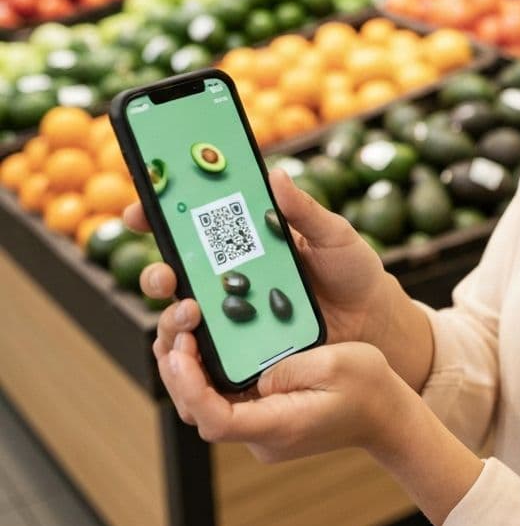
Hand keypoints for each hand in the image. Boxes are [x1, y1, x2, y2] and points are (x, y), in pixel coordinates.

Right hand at [127, 168, 395, 358]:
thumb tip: (276, 174)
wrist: (373, 318)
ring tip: (189, 311)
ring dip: (173, 313)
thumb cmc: (352, 268)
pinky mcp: (245, 346)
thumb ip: (304, 209)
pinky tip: (198, 348)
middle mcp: (231, 275)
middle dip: (157, 271)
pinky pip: (208, 351)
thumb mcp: (333, 233)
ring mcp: (235, 313)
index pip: (192, 224)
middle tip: (166, 274)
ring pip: (183, 313)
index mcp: (246, 239)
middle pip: (175, 272)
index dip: (158, 214)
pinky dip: (195, 350)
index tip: (139, 210)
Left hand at [160, 331, 410, 462]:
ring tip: (181, 330)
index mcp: (280, 425)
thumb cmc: (369, 387)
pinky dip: (208, 372)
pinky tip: (204, 341)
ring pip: (207, 406)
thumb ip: (288, 365)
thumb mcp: (334, 362)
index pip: (217, 419)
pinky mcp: (264, 417)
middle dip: (179, 372)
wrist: (387, 416)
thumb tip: (254, 368)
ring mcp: (262, 430)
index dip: (190, 386)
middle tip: (177, 328)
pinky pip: (225, 398)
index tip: (179, 352)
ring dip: (188, 371)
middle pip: (200, 413)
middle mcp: (263, 436)